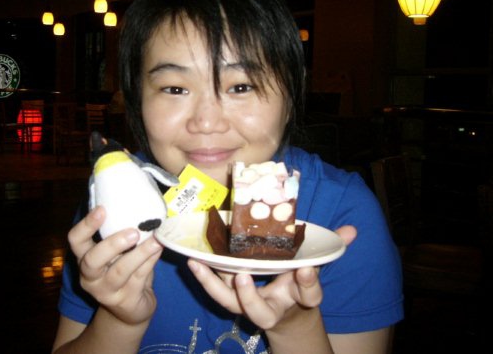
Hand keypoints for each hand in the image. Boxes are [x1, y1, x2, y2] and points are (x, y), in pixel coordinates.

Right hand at [68, 206, 163, 324]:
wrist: (130, 310)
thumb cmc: (123, 271)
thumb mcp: (117, 253)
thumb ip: (122, 234)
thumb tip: (141, 205)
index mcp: (84, 258)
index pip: (75, 240)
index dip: (86, 225)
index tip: (102, 209)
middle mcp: (90, 276)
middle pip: (92, 260)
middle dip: (112, 245)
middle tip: (133, 232)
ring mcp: (106, 292)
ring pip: (119, 271)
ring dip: (139, 254)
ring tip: (155, 241)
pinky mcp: (125, 302)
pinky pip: (138, 278)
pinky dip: (150, 262)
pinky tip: (158, 249)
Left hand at [187, 225, 356, 329]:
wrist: (286, 314)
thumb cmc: (297, 284)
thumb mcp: (315, 268)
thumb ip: (330, 250)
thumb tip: (353, 231)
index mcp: (298, 296)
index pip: (308, 294)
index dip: (308, 283)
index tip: (306, 271)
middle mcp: (271, 306)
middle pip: (258, 309)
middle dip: (250, 296)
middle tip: (241, 277)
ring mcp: (248, 304)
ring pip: (229, 302)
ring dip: (213, 284)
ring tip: (197, 264)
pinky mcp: (231, 296)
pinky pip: (215, 289)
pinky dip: (204, 275)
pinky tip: (192, 258)